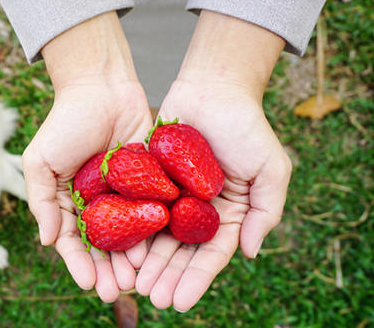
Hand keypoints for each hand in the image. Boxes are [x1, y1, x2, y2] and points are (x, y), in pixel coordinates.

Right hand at [22, 80, 152, 300]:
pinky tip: (154, 252)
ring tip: (135, 281)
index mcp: (69, 200)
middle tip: (115, 292)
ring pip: (128, 235)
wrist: (102, 86)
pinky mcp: (148, 181)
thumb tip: (47, 242)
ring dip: (130, 260)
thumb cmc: (66, 121)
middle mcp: (96, 202)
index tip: (88, 284)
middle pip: (102, 246)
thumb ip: (42, 201)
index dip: (79, 264)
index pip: (73, 241)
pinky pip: (150, 212)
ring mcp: (123, 194)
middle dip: (106, 271)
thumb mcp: (40, 161)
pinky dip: (151, 234)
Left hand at [134, 10, 291, 310]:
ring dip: (146, 262)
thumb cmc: (246, 126)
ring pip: (156, 236)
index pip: (210, 255)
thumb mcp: (271, 168)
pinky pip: (137, 208)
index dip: (195, 280)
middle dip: (166, 278)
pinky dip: (129, 230)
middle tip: (150, 299)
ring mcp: (172, 196)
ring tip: (132, 284)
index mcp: (227, 214)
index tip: (180, 303)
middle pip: (180, 253)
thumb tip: (251, 254)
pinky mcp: (149, 180)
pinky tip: (118, 249)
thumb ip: (266, 212)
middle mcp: (197, 211)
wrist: (212, 87)